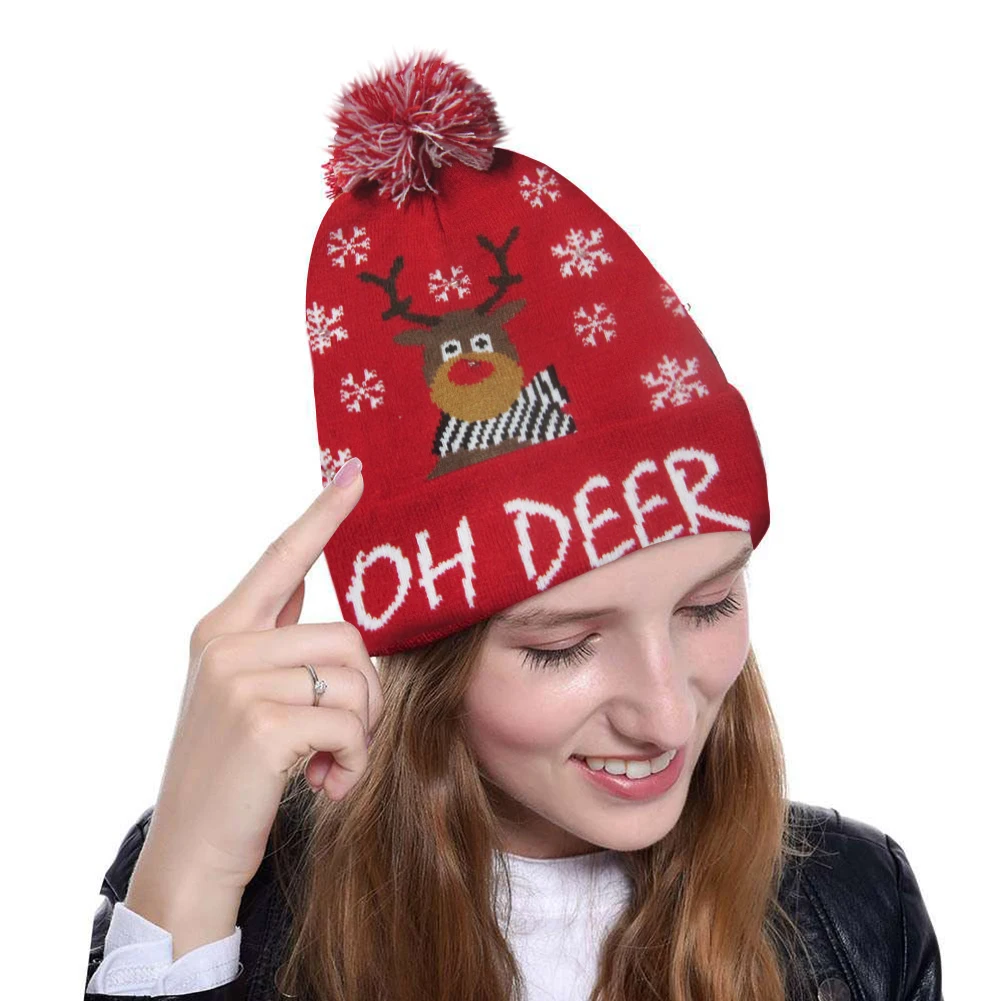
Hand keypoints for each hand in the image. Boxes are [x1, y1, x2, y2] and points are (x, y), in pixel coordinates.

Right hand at [137, 458, 380, 896]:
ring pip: (357, 683)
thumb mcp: (238, 692)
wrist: (191, 851)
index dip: (322, 514)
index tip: (354, 474)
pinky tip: (326, 785)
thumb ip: (270, 636)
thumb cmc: (228, 771)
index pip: (280, 557)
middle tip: (344, 740)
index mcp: (222, 629)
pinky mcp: (263, 725)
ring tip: (330, 765)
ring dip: (361, 734)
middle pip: (350, 638)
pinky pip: (350, 726)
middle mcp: (226, 644)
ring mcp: (240, 682)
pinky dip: (354, 763)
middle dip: (366, 696)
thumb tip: (302, 583)